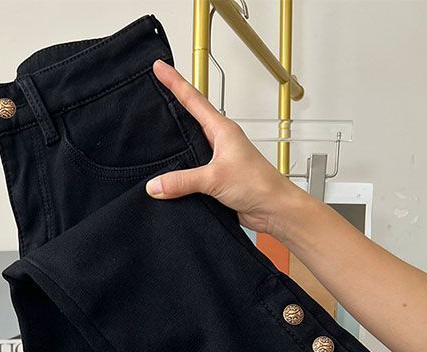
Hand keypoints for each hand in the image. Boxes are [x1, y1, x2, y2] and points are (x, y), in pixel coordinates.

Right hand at [146, 60, 302, 234]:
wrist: (273, 209)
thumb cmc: (259, 184)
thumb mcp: (215, 178)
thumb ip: (182, 181)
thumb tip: (155, 185)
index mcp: (222, 130)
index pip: (193, 99)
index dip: (175, 82)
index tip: (160, 67)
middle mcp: (220, 142)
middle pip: (190, 119)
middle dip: (172, 106)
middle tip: (153, 92)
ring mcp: (218, 160)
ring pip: (190, 147)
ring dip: (175, 144)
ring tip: (155, 133)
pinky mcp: (216, 179)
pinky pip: (192, 172)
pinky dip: (179, 172)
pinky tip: (168, 176)